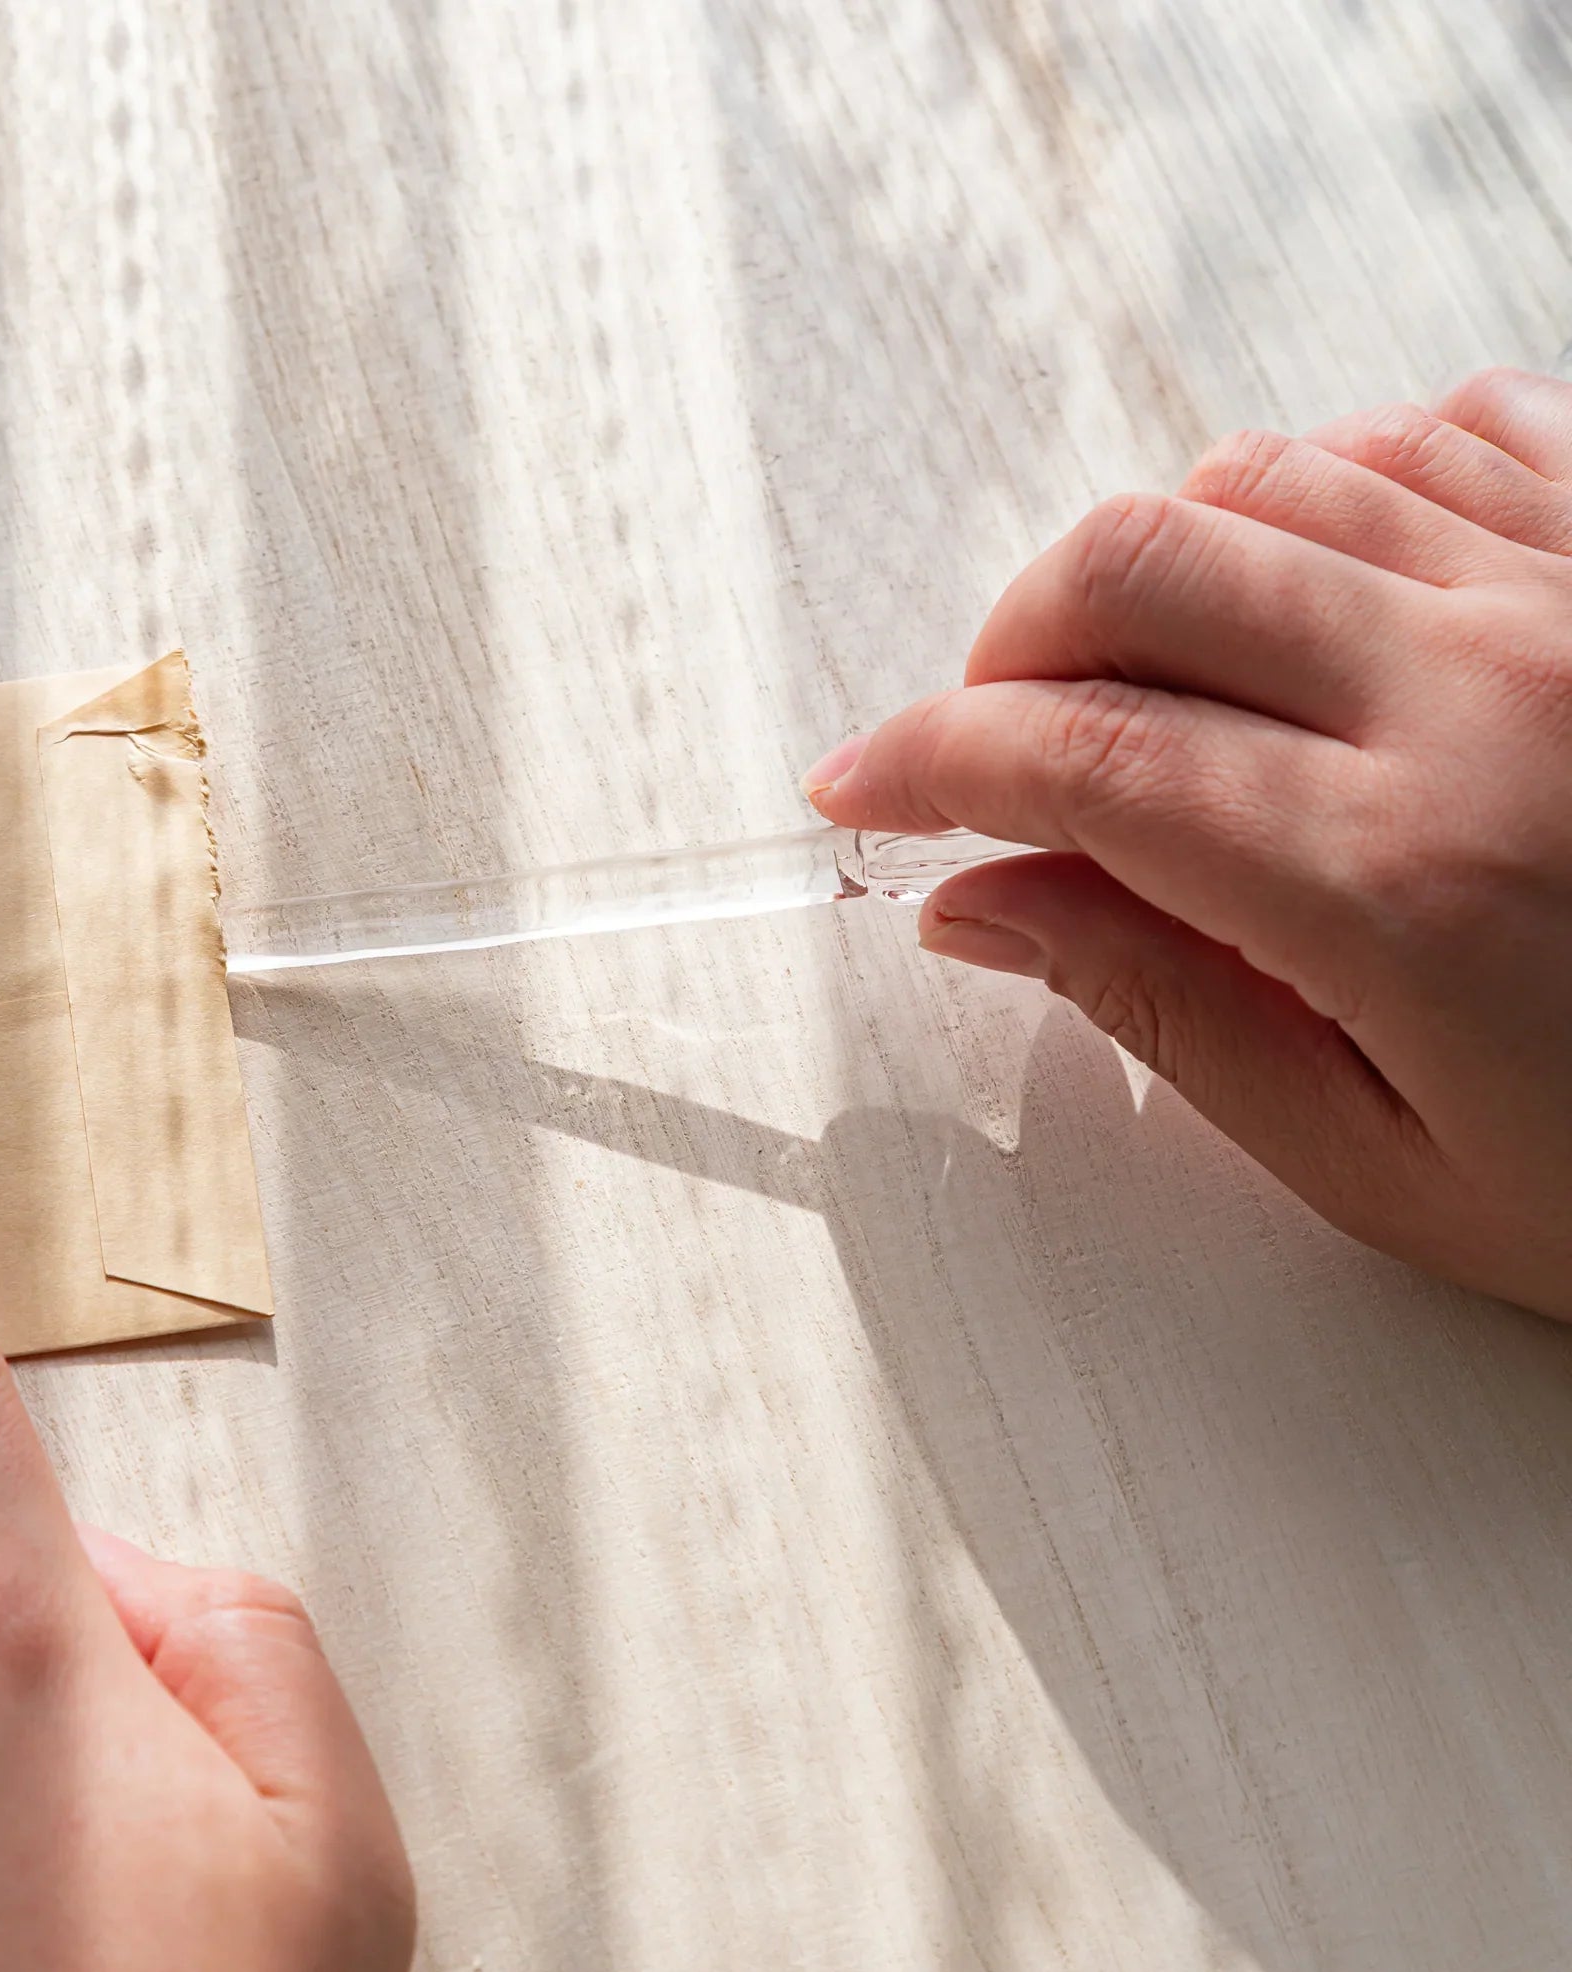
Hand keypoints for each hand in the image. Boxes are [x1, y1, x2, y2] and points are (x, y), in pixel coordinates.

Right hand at [807, 368, 1571, 1318]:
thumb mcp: (1382, 1161)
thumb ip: (1158, 1007)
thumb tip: (985, 907)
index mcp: (1399, 876)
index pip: (1072, 759)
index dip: (926, 760)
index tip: (866, 789)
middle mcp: (1486, 693)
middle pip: (1137, 565)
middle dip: (1003, 642)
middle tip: (983, 741)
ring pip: (1267, 475)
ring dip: (1146, 569)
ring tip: (1136, 682)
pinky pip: (1440, 429)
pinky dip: (1321, 486)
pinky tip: (1303, 586)